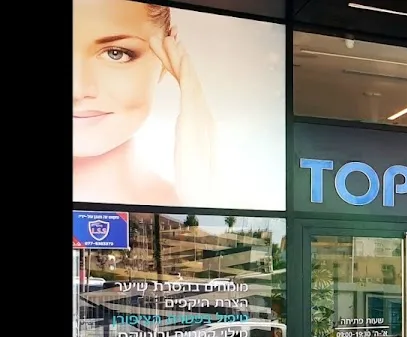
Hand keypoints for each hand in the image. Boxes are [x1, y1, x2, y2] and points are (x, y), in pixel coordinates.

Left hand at [150, 32, 213, 204]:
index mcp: (202, 124)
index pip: (188, 91)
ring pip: (188, 77)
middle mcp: (204, 115)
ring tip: (165, 39)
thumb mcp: (187, 162)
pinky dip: (180, 66)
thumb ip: (187, 148)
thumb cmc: (198, 183)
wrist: (207, 193)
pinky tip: (173, 52)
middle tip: (166, 39)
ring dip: (176, 55)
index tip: (169, 56)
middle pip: (189, 80)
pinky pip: (186, 84)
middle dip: (177, 58)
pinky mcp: (194, 115)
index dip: (178, 72)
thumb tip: (187, 147)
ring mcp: (200, 114)